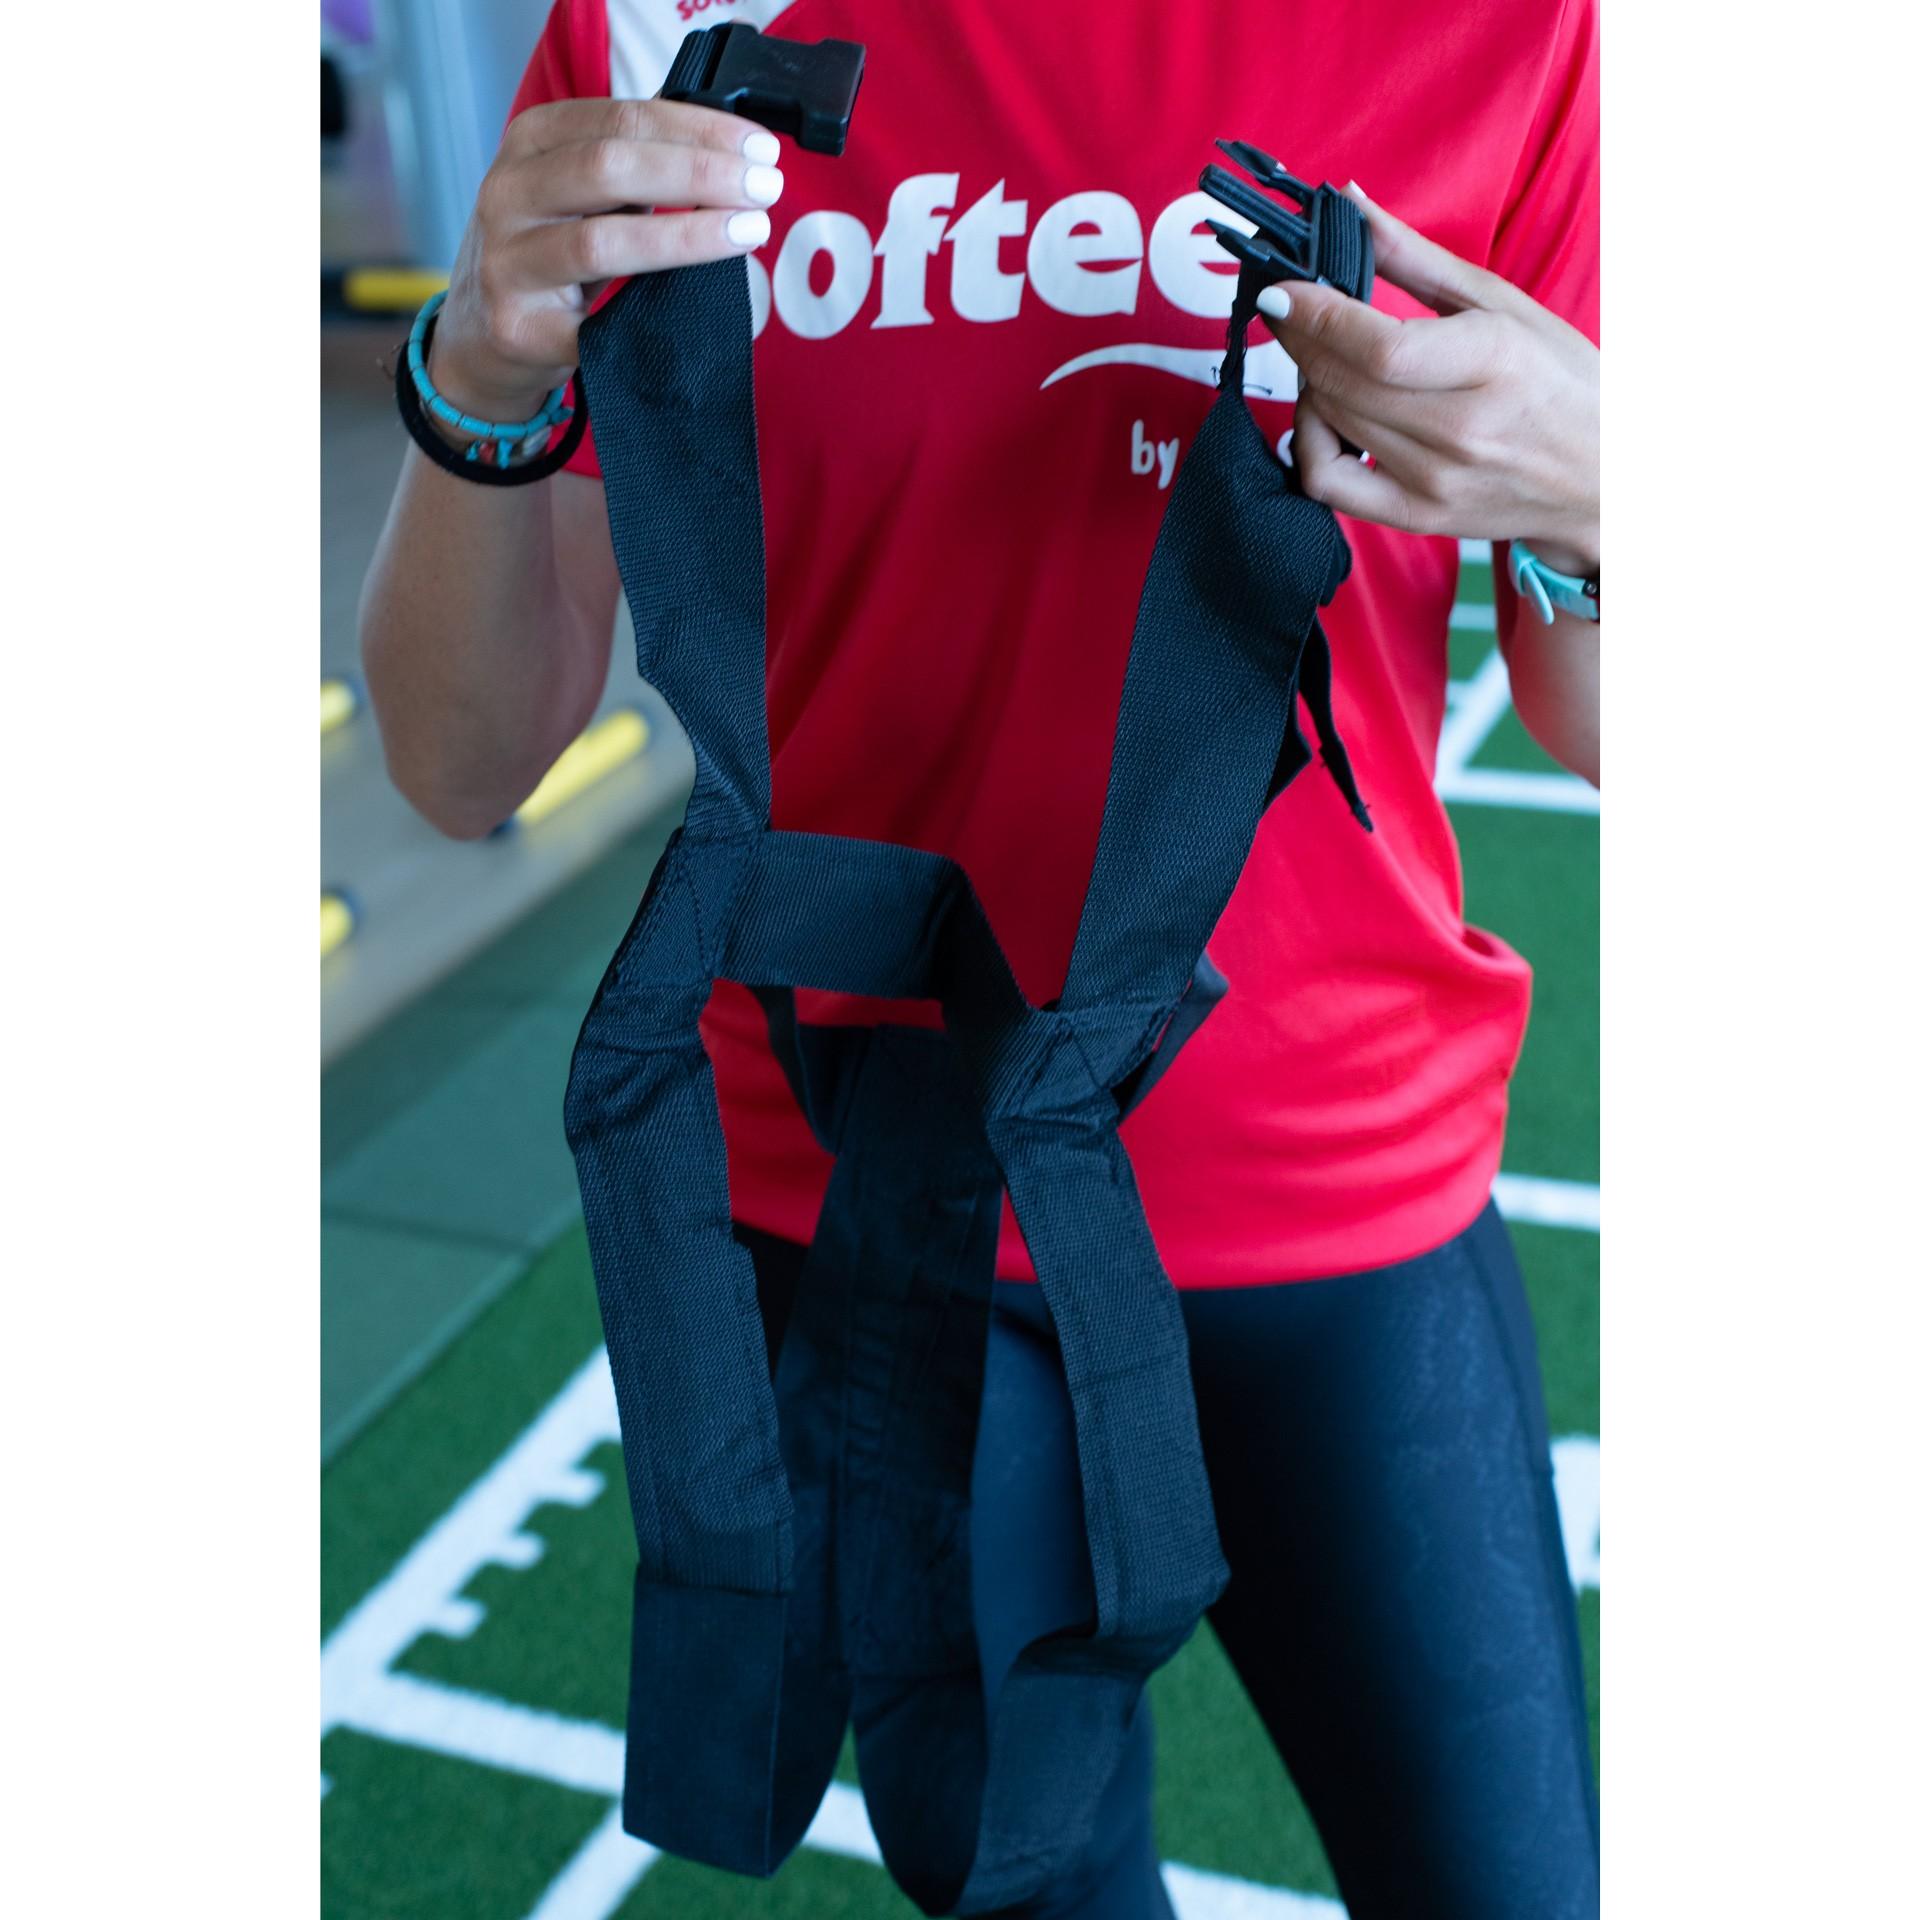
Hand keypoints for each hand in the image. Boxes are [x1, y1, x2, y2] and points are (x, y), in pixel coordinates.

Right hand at [428, 98, 785, 423]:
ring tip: (748, 231)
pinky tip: (698, 308)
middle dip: (698, 173)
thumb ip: (637, 173)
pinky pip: (597, 323)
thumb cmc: (550, 256)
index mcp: (531, 143)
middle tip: (764, 188)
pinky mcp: (520, 328)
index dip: (697, 130)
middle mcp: (508, 193)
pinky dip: (652, 314)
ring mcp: (508, 262)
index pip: (623, 119)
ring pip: (601, 241)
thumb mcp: (579, 196)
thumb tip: (735, 166)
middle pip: (610, 167)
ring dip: (686, 236)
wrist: (482, 336)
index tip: (759, 148)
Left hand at [1257, 186, 1597, 574]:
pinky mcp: (1418, 516)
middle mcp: (1463, 428)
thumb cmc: (1560, 381)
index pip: (1377, 345)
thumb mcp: (1504, 305)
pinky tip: (1324, 419)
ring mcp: (1437, 480)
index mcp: (1493, 360)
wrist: (1604, 476)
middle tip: (1294, 312)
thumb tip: (1348, 203)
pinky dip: (1308, 445)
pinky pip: (1328, 485)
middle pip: (1342, 381)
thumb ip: (1416, 258)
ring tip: (1326, 357)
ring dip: (1309, 381)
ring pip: (1330, 423)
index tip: (1281, 290)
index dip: (1314, 314)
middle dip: (1300, 338)